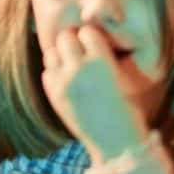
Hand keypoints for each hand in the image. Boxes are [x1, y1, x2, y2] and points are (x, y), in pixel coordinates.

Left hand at [40, 24, 150, 162]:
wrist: (116, 142)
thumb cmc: (126, 108)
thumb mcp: (121, 76)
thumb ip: (101, 56)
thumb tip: (83, 34)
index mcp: (103, 62)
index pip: (87, 31)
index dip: (91, 36)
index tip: (96, 45)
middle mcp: (80, 69)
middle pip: (65, 37)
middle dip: (73, 42)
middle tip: (81, 53)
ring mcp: (64, 83)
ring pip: (51, 52)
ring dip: (60, 56)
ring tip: (72, 66)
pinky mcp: (54, 96)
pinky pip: (47, 72)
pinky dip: (55, 74)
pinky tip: (68, 82)